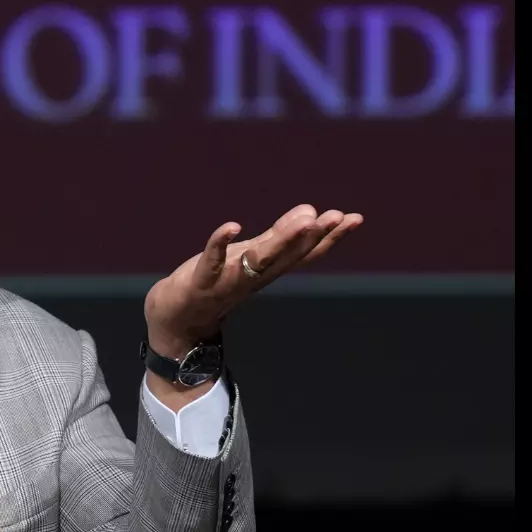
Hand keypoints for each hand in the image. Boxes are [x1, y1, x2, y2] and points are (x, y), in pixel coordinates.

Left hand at [144, 204, 363, 358]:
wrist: (177, 319)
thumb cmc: (215, 283)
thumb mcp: (250, 256)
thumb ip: (278, 236)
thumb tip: (309, 212)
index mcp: (268, 271)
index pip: (304, 254)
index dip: (329, 237)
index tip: (354, 219)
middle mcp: (254, 278)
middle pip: (288, 257)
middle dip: (314, 236)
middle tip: (338, 216)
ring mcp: (228, 281)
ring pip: (258, 261)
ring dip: (281, 241)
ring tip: (305, 219)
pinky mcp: (200, 282)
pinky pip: (211, 263)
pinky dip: (220, 245)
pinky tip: (232, 226)